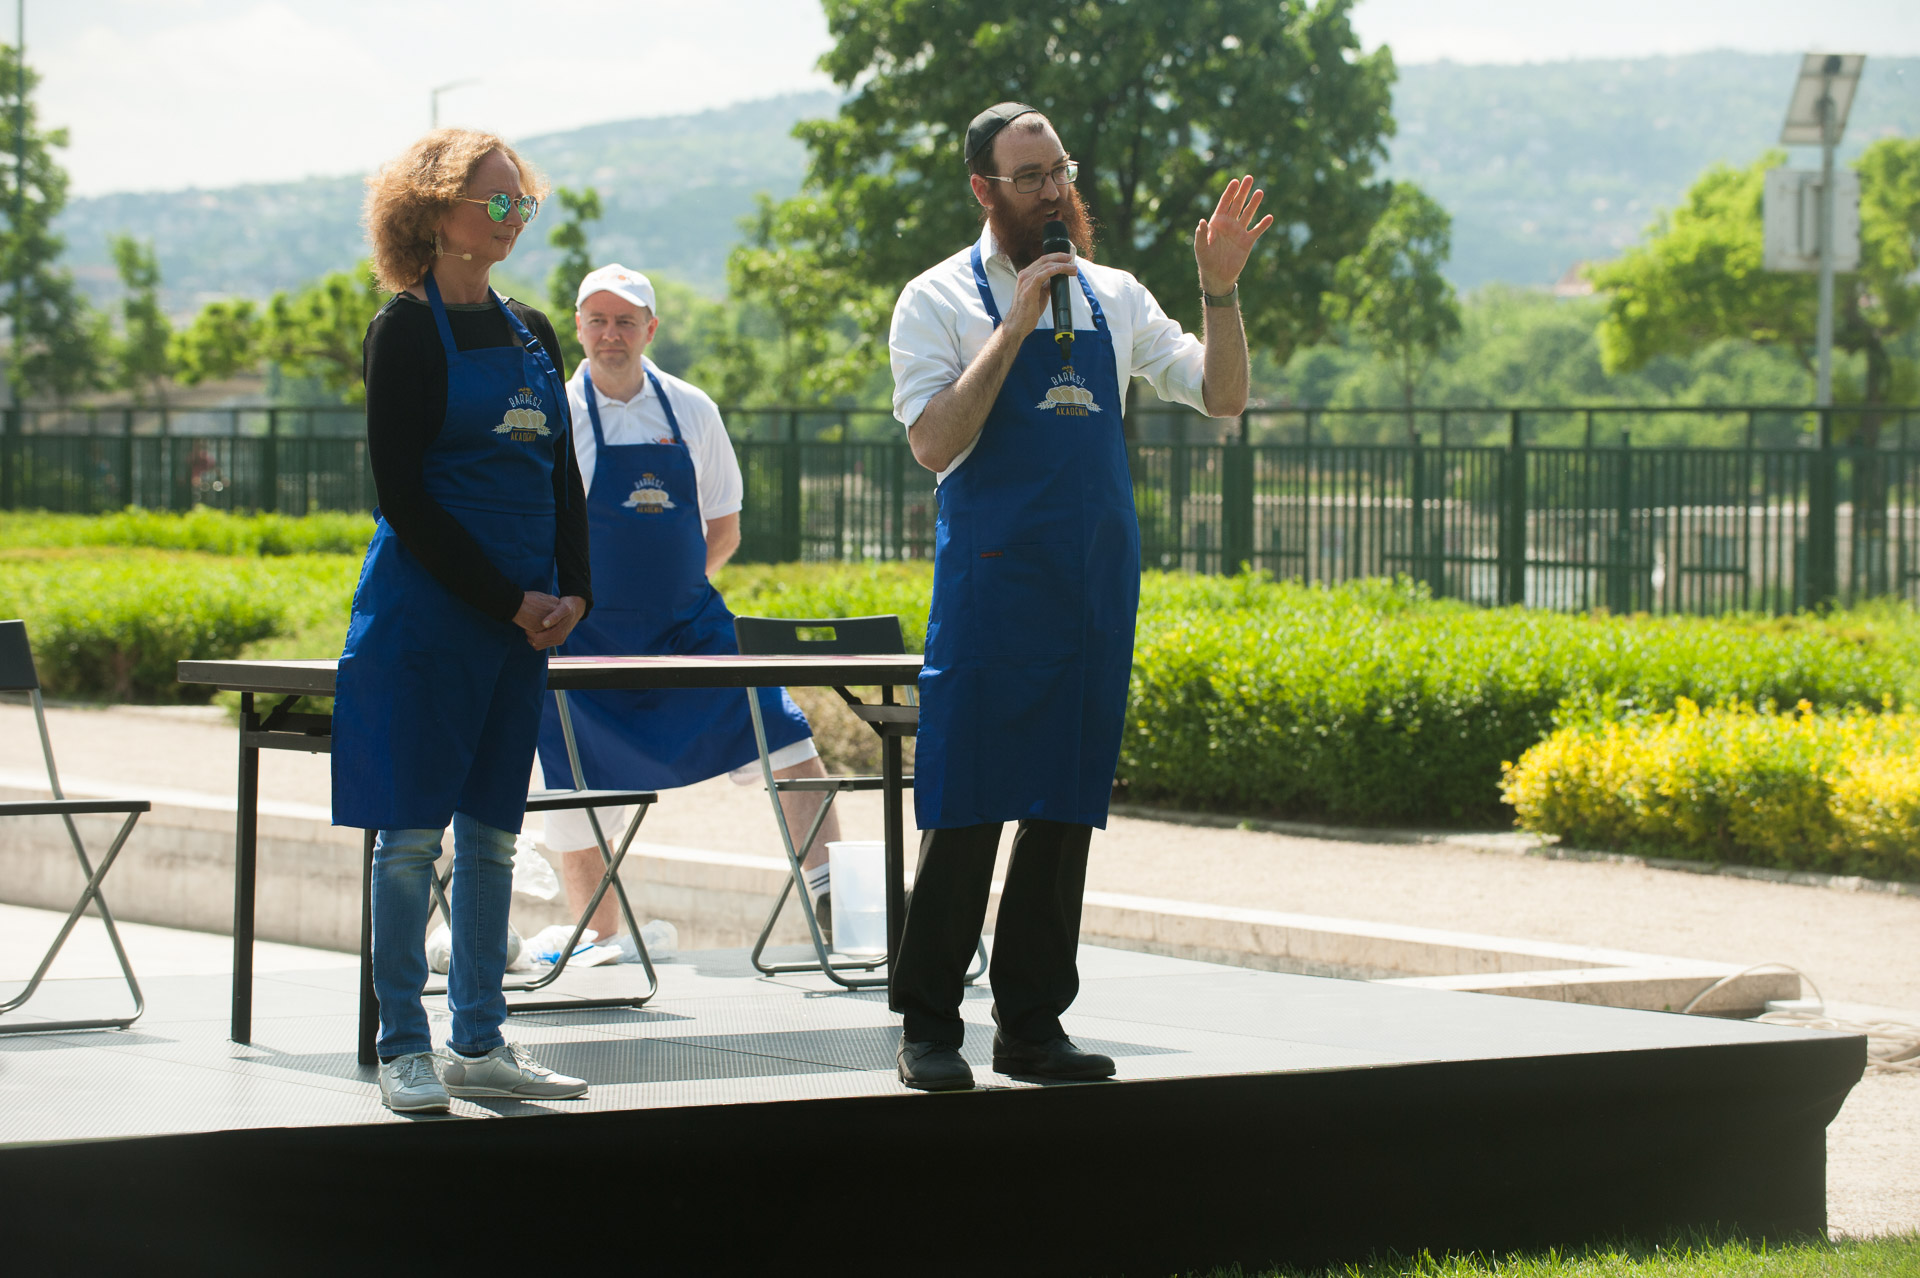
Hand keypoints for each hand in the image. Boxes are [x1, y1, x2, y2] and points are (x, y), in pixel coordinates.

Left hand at [514, 591, 583, 648]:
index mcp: (558, 634)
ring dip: (533, 637)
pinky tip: (537, 628)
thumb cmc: (568, 606)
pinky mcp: (557, 639)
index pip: (537, 639)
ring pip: (539, 645)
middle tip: (527, 625)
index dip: (529, 633)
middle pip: (537, 643)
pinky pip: (543, 643)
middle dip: (530, 635)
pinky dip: (537, 638)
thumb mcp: (563, 608)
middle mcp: (558, 640)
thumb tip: (544, 624)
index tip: (527, 624)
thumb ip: (554, 616)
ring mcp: (558, 641)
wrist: (576, 608)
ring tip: (531, 626)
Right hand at [1002, 251, 1077, 339]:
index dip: (1056, 257)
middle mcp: (1025, 275)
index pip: (1042, 260)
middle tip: (1072, 261)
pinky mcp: (1029, 288)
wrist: (1018, 324)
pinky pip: (1043, 275)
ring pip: (1046, 266)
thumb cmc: (1027, 311)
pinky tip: (1062, 270)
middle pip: (1045, 260)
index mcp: (1026, 275)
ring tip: (1073, 269)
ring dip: (1062, 266)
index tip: (1067, 259)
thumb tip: (1057, 280)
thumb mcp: (1039, 294)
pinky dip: (1054, 270)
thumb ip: (1046, 285)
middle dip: (1061, 258)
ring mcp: (1025, 281)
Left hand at [1194, 175, 1274, 294]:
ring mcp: (1239, 232)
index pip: (1224, 203)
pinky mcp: (1247, 242)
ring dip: (1254, 203)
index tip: (1235, 181)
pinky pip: (1257, 230)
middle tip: (1249, 178)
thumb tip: (1202, 222)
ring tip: (1260, 192)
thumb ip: (1201, 235)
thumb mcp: (1201, 248)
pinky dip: (1263, 224)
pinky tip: (1269, 217)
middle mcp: (1229, 224)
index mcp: (1217, 223)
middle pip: (1237, 204)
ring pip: (1248, 214)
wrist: (1217, 276)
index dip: (1230, 192)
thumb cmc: (1206, 261)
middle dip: (1243, 191)